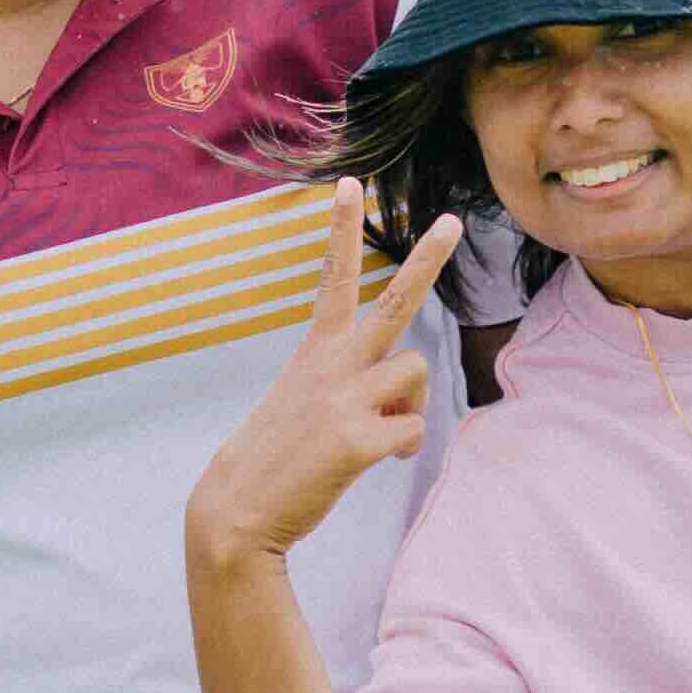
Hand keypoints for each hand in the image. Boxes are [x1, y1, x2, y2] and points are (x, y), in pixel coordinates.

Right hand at [187, 186, 461, 566]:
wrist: (237, 510)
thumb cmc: (275, 457)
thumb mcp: (304, 402)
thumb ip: (352, 387)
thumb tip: (403, 402)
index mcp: (316, 351)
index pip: (333, 277)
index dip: (341, 228)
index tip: (351, 182)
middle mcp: (333, 365)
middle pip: (394, 301)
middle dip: (427, 259)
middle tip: (453, 222)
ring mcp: (345, 399)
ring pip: (417, 371)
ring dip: (412, 401)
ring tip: (383, 430)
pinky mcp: (357, 439)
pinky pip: (414, 428)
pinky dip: (406, 446)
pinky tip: (381, 459)